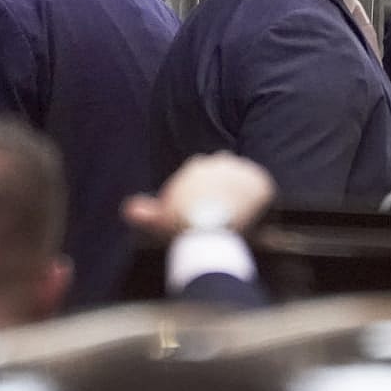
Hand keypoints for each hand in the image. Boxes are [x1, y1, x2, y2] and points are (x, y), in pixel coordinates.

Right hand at [122, 152, 275, 238]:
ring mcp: (242, 171)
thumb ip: (143, 213)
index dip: (202, 188)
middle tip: (221, 207)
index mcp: (196, 166)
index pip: (202, 170)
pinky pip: (262, 188)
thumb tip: (128, 210)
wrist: (210, 229)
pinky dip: (259, 198)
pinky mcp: (261, 183)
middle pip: (223, 170)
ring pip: (242, 178)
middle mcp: (220, 162)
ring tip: (239, 209)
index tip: (202, 204)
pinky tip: (255, 211)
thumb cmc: (181, 224)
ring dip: (240, 189)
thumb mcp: (158, 218)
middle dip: (222, 185)